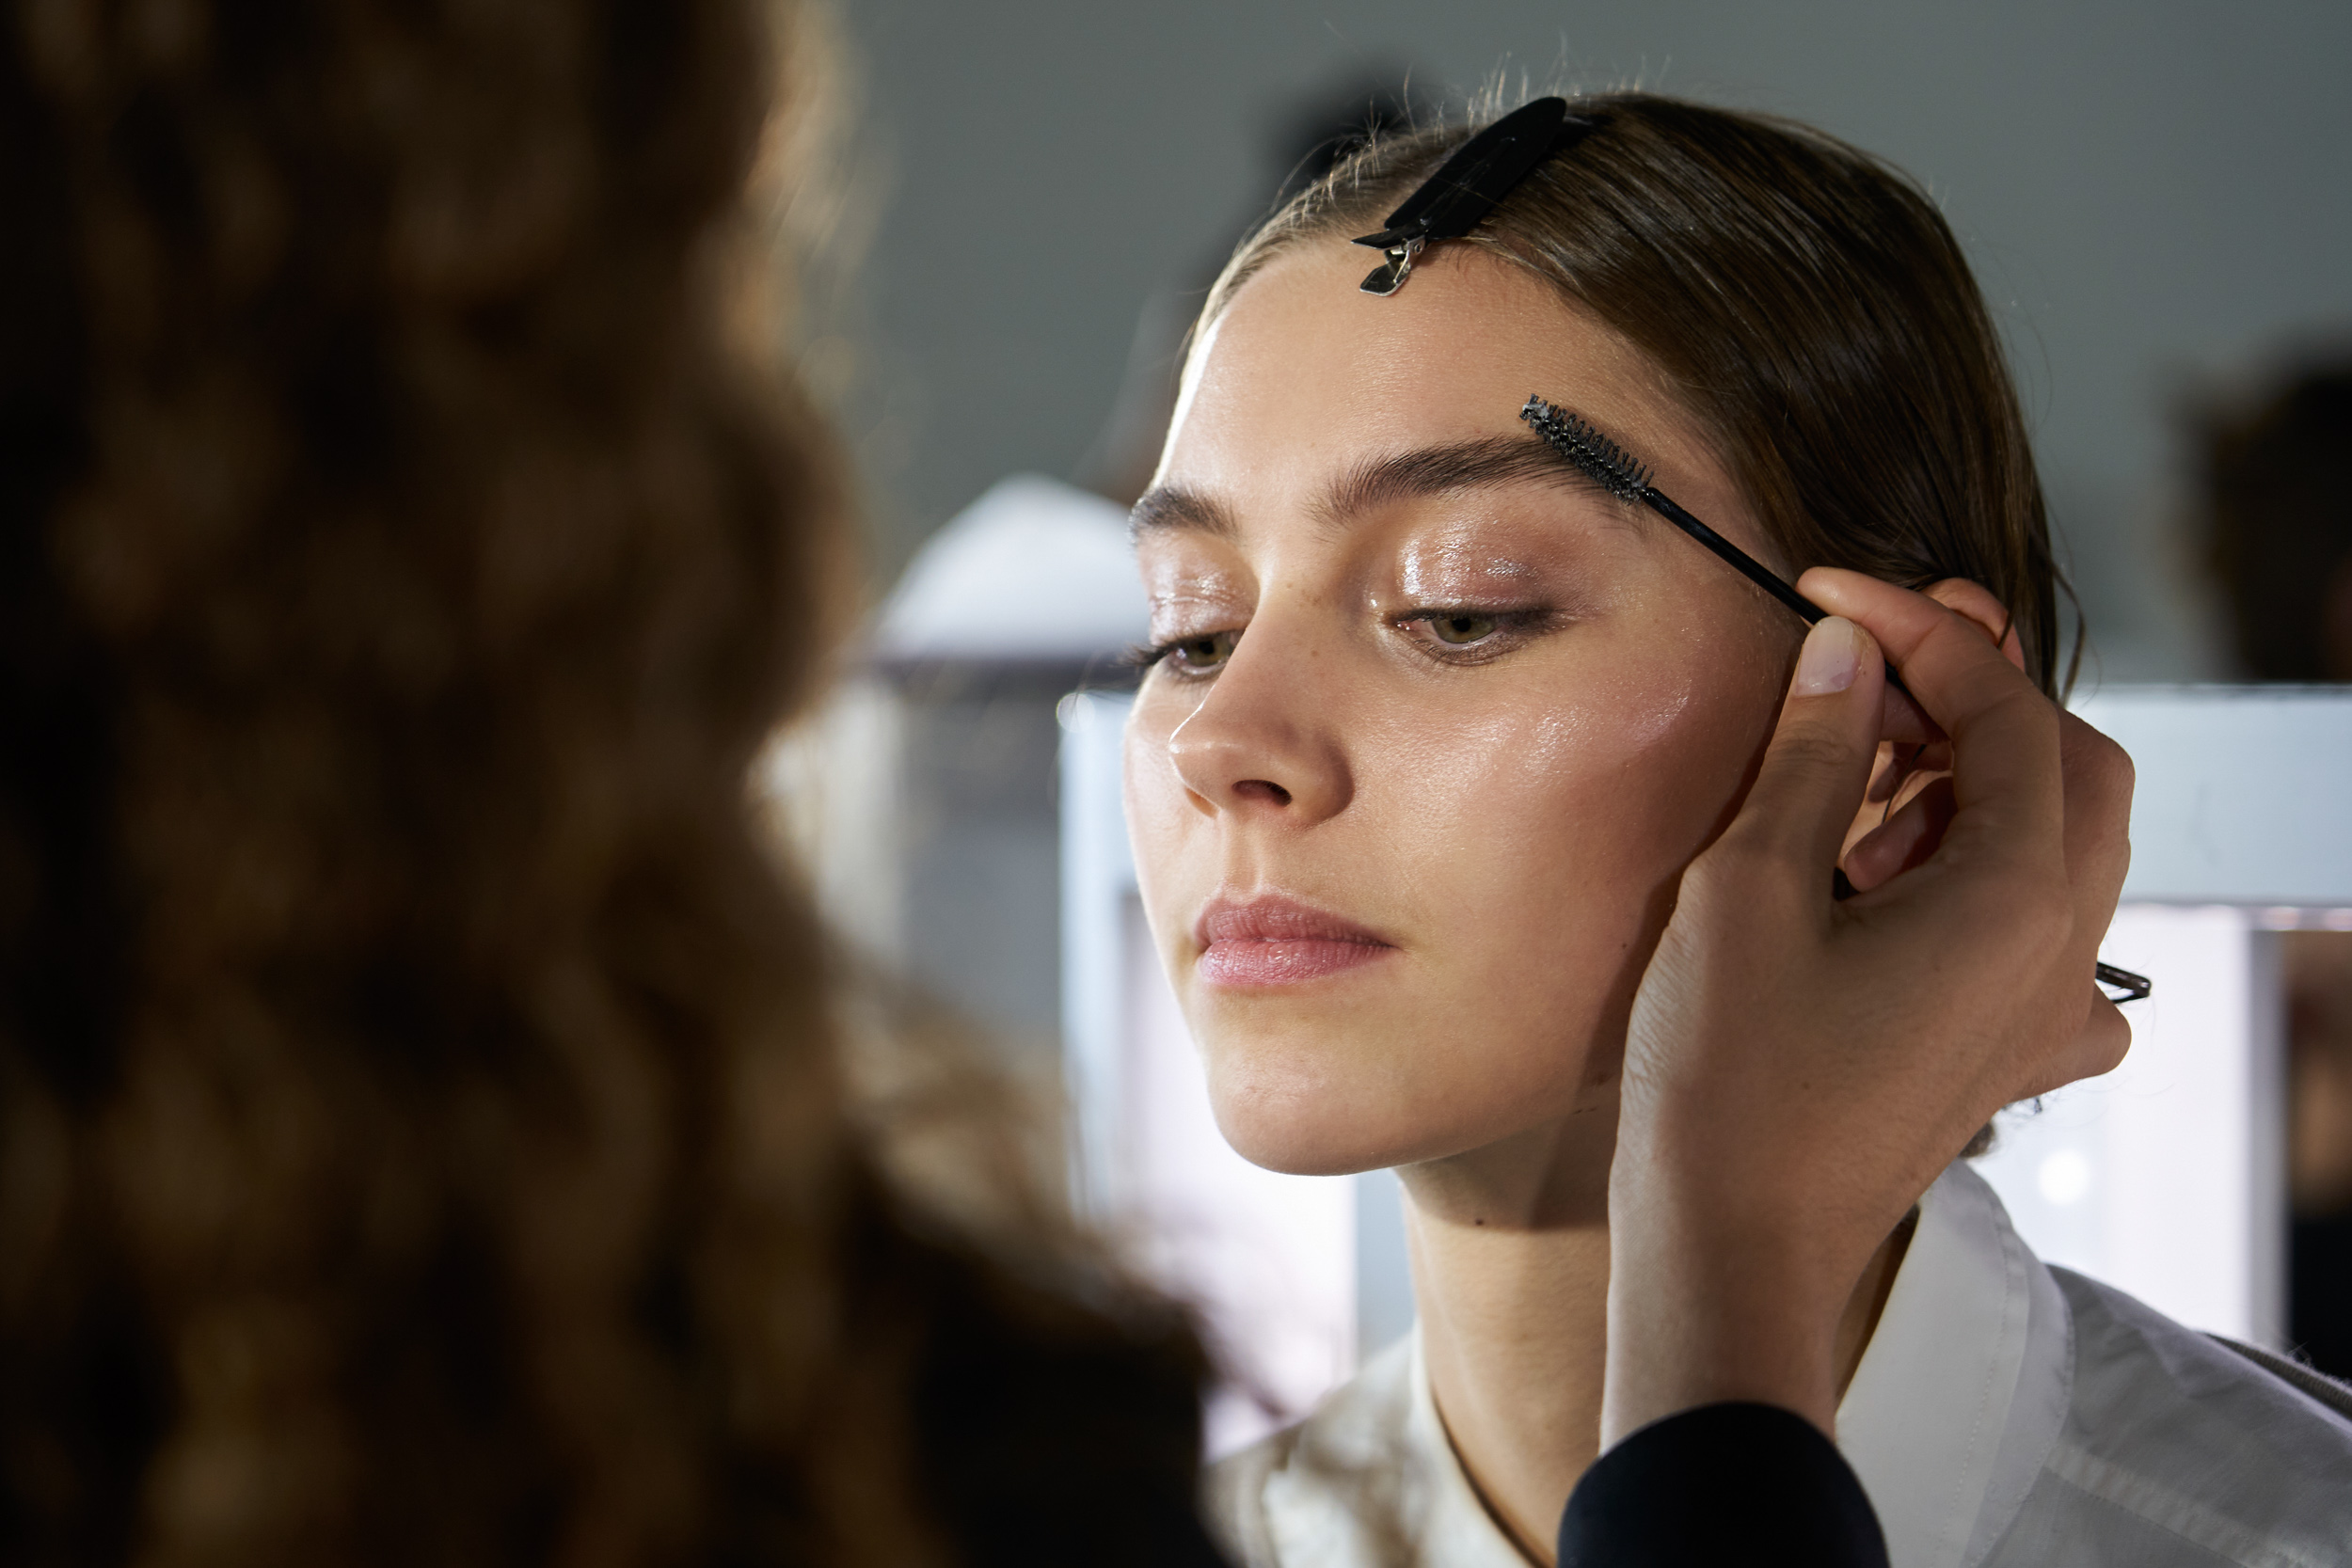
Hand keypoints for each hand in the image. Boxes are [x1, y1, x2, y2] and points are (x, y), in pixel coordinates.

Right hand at [1601, 568, 2133, 1444]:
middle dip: (1980, 692)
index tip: (1831, 593)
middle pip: (2072, 766)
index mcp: (2015, 899)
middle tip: (1874, 656)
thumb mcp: (1746, 892)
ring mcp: (2045, 1012)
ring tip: (1860, 777)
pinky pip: (2040, 934)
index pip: (2008, 711)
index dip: (1923, 631)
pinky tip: (1892, 885)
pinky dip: (1979, 872)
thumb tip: (1845, 651)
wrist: (1734, 1250)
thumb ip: (1810, 755)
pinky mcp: (2009, 1055)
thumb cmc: (1729, 1084)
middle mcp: (2061, 952)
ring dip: (1976, 780)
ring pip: (2061, 845)